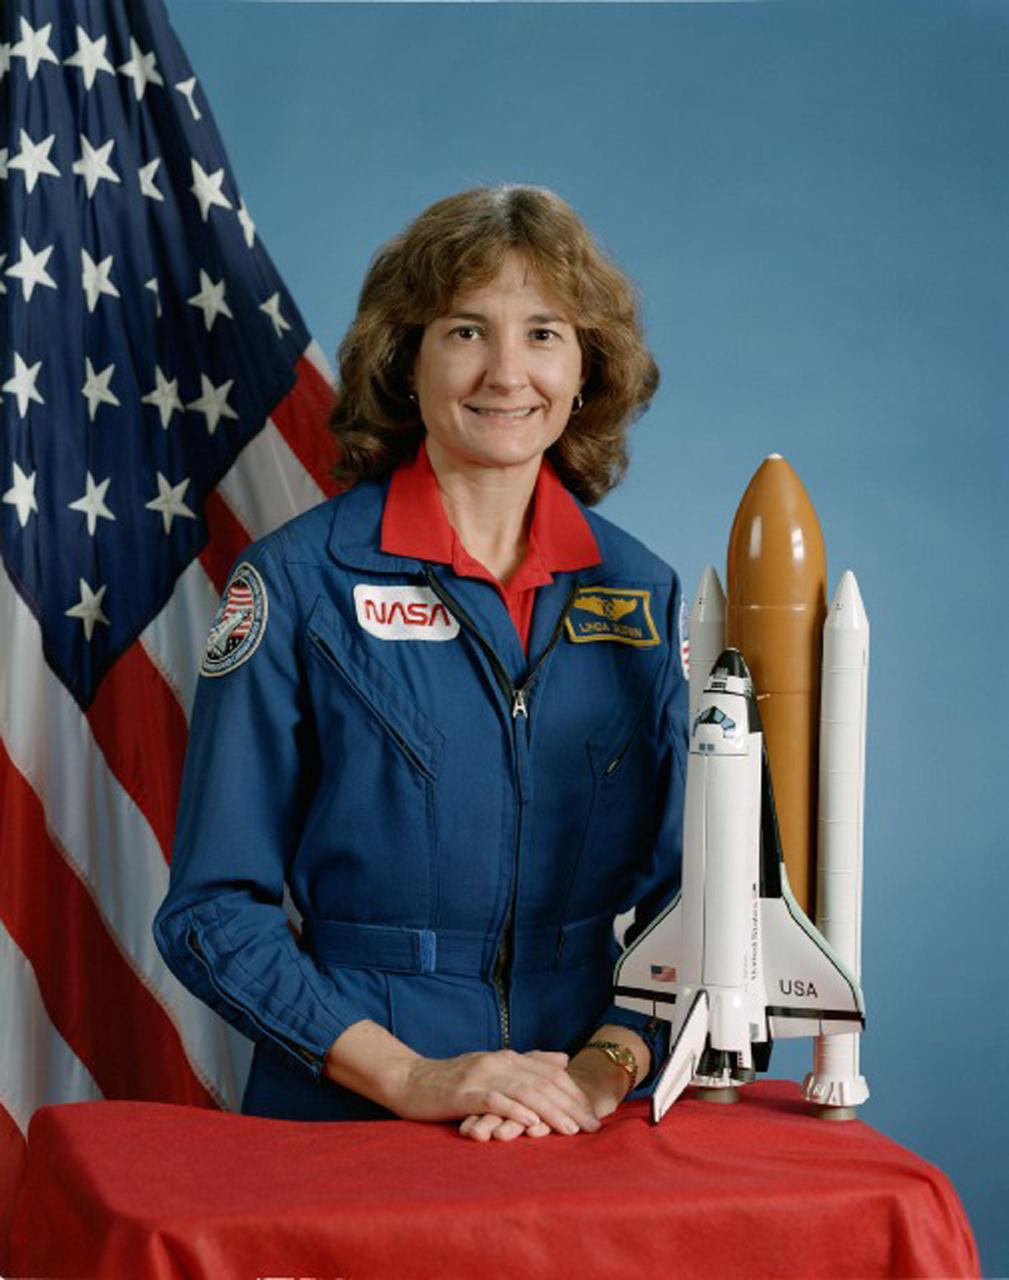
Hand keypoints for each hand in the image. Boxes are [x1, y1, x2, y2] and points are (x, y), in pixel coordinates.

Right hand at [392, 1048, 600, 1134]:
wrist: (408, 1079)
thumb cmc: (451, 1079)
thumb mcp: (492, 1067)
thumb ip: (527, 1062)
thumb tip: (563, 1059)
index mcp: (507, 1057)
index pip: (549, 1074)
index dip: (573, 1094)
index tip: (593, 1115)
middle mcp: (498, 1062)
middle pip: (542, 1083)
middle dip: (570, 1106)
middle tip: (592, 1127)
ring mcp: (481, 1076)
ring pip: (523, 1091)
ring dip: (550, 1111)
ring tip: (570, 1129)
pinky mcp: (463, 1092)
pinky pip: (493, 1100)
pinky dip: (514, 1110)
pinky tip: (531, 1123)